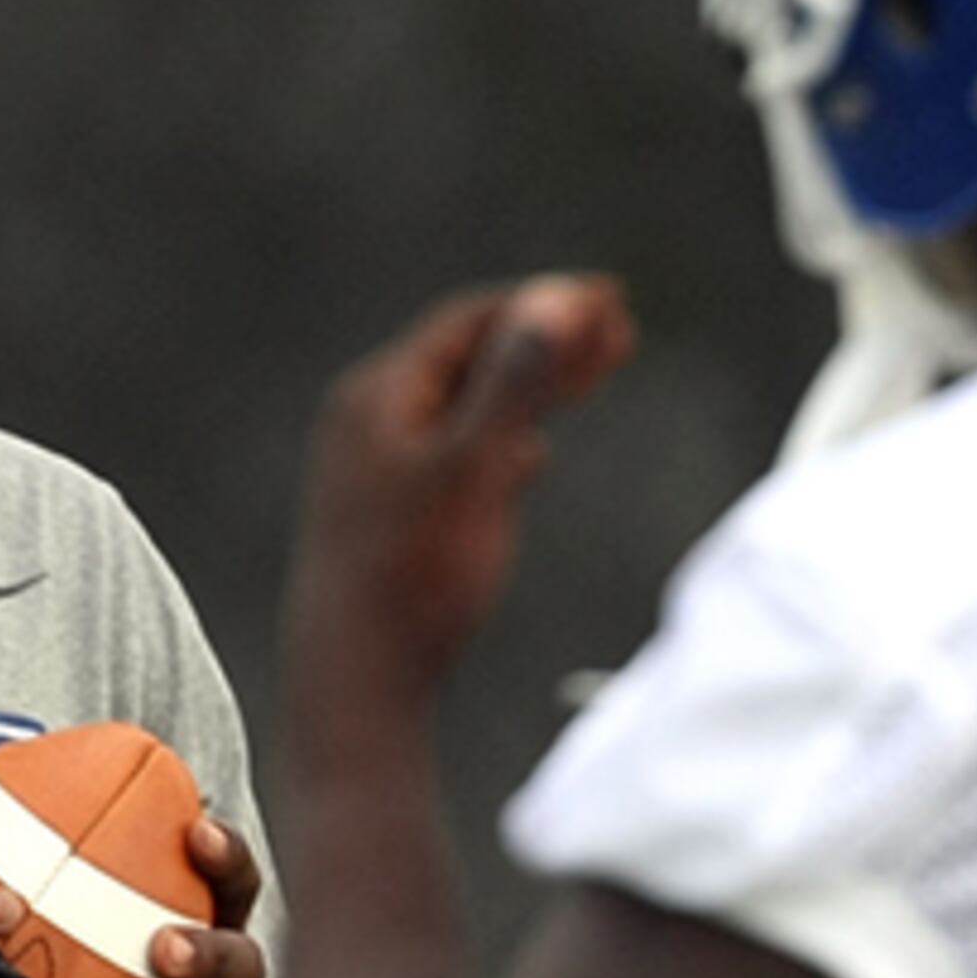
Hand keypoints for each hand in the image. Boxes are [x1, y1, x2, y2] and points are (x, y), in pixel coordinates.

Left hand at [286, 274, 636, 696]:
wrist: (357, 679)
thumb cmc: (411, 576)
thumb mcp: (473, 467)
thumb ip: (514, 383)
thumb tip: (554, 301)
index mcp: (378, 394)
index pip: (472, 321)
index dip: (545, 303)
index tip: (611, 299)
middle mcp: (368, 418)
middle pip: (471, 357)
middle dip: (546, 339)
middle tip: (619, 327)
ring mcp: (376, 465)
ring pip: (466, 406)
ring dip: (531, 387)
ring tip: (593, 374)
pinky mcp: (390, 510)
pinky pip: (454, 449)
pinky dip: (501, 437)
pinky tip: (532, 453)